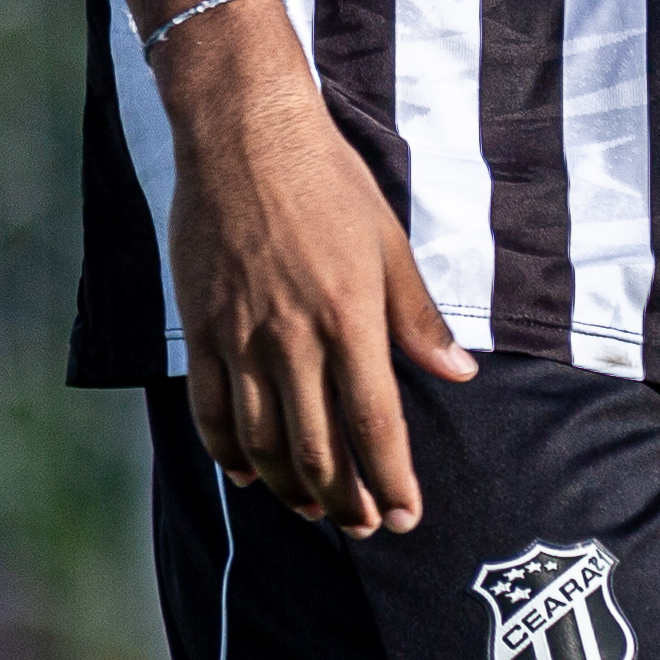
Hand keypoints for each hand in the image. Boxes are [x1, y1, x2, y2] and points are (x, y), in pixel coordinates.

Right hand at [161, 9, 474, 534]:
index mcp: (350, 319)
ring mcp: (240, 339)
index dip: (391, 481)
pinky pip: (210, 411)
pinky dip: (230, 453)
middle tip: (363, 525)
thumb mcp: (389, 243)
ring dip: (291, 488)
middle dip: (345, 502)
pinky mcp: (200, 329)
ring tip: (315, 508)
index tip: (406, 515)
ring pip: (263, 443)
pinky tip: (250, 474)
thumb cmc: (327, 181)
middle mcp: (293, 341)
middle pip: (319, 451)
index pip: (375, 427)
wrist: (244, 133)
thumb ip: (417, 317)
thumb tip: (458, 373)